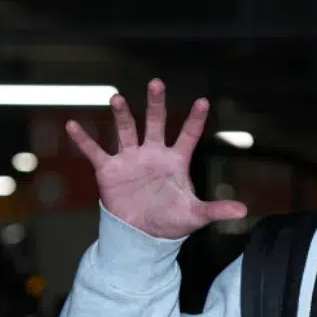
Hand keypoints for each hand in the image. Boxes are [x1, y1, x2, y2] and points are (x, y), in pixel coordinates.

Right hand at [67, 78, 246, 239]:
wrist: (142, 234)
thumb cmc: (171, 221)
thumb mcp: (195, 215)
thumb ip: (216, 209)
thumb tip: (244, 211)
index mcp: (176, 161)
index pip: (188, 135)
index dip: (195, 120)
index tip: (203, 101)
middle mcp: (153, 153)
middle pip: (155, 122)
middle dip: (156, 103)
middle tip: (156, 83)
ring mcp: (130, 159)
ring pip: (126, 130)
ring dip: (121, 115)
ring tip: (116, 98)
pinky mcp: (109, 170)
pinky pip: (95, 151)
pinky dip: (83, 139)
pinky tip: (73, 125)